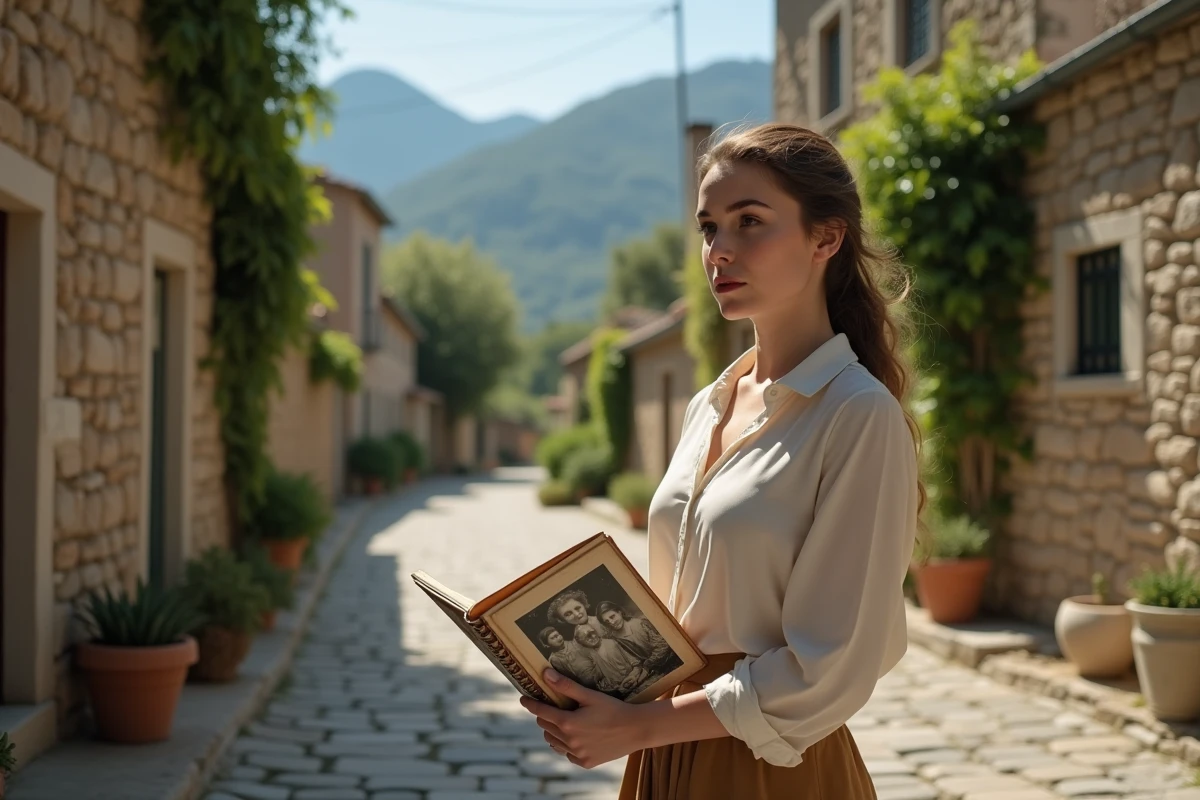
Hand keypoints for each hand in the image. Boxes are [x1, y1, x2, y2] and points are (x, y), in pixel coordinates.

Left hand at [519, 668, 648, 768]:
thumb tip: (545, 674)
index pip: (541, 712)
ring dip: (553, 731)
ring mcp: (577, 754)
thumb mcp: (590, 695)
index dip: (531, 704)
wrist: (636, 729)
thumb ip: (566, 686)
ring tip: (562, 722)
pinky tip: (575, 737)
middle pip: (545, 727)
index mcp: (568, 723)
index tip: (523, 699)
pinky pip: (567, 754)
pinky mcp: (585, 762)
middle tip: (551, 707)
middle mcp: (569, 741)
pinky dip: (566, 745)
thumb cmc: (614, 708)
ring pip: (553, 742)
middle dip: (544, 716)